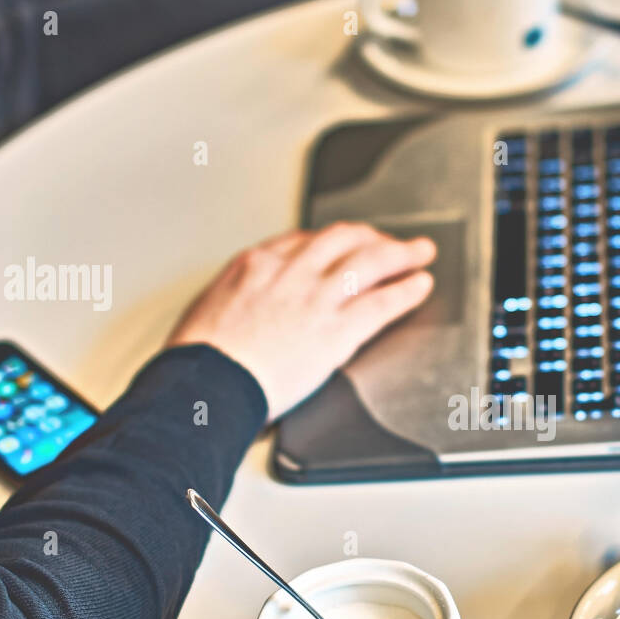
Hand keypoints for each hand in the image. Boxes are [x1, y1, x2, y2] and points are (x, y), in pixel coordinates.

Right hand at [167, 223, 435, 419]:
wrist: (207, 382)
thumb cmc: (199, 358)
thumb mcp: (209, 308)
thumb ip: (238, 298)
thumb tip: (244, 306)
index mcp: (257, 264)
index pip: (304, 240)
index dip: (332, 241)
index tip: (345, 244)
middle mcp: (291, 272)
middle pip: (343, 239)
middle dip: (371, 236)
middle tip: (389, 242)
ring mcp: (317, 298)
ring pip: (371, 261)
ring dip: (401, 254)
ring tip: (420, 253)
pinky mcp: (337, 330)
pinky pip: (383, 301)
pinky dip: (406, 291)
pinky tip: (420, 286)